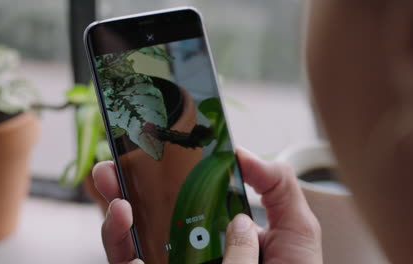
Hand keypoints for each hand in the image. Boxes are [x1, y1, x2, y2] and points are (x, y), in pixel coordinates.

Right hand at [92, 147, 321, 263]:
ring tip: (115, 186)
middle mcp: (194, 249)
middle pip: (153, 214)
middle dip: (130, 186)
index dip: (170, 174)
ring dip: (116, 211)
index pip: (191, 198)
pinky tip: (123, 217)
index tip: (157, 151)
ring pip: (134, 240)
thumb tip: (242, 154)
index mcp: (223, 231)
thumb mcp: (297, 228)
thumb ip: (277, 186)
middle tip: (118, 162)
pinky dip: (121, 242)